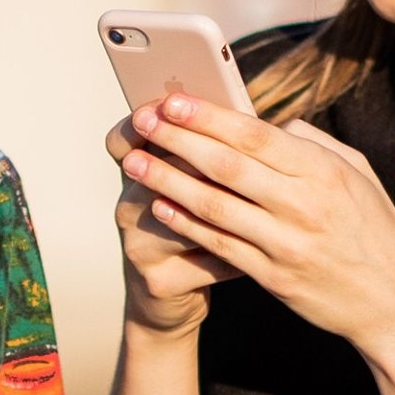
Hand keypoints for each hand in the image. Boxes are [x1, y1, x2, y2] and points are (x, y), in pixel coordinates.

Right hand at [105, 113, 241, 337]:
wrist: (182, 292)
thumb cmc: (205, 221)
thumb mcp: (199, 181)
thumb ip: (216, 152)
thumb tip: (251, 119)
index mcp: (139, 171)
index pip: (129, 137)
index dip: (152, 120)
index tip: (179, 102)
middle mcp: (130, 205)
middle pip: (153, 171)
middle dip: (191, 154)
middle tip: (230, 143)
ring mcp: (139, 246)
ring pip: (178, 219)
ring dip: (218, 205)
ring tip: (254, 196)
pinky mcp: (159, 281)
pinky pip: (204, 262)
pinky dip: (235, 253)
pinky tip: (264, 247)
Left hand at [118, 91, 394, 361]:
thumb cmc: (375, 232)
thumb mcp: (358, 176)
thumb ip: (313, 145)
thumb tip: (270, 124)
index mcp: (325, 171)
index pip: (255, 135)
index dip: (208, 116)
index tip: (172, 100)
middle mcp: (304, 205)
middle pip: (226, 165)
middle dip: (177, 140)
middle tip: (140, 122)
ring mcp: (287, 244)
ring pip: (214, 206)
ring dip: (168, 181)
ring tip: (134, 162)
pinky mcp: (274, 278)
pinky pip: (220, 246)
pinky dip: (187, 224)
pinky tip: (159, 206)